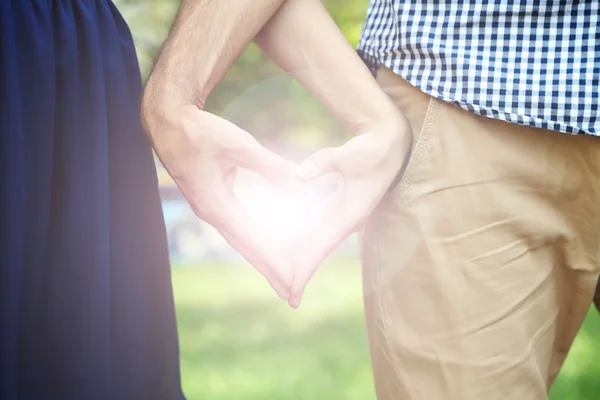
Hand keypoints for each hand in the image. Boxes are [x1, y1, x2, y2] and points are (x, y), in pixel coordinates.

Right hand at [141, 103, 295, 299]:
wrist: (169, 123)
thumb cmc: (201, 131)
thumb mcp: (237, 145)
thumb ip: (269, 166)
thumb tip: (298, 185)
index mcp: (216, 204)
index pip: (252, 240)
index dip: (273, 262)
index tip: (292, 281)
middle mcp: (212, 213)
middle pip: (246, 248)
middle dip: (270, 271)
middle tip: (292, 296)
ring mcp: (210, 210)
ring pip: (241, 241)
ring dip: (262, 260)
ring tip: (282, 279)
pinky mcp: (212, 202)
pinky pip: (236, 230)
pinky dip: (253, 243)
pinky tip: (264, 248)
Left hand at [288, 114, 411, 307]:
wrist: (390, 146)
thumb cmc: (371, 150)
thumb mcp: (348, 154)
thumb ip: (322, 163)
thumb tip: (295, 178)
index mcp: (350, 214)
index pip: (322, 246)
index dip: (306, 267)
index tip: (293, 287)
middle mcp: (347, 221)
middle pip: (320, 252)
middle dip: (304, 275)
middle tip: (288, 299)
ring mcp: (345, 218)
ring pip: (321, 246)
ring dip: (306, 265)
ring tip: (290, 285)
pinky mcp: (342, 212)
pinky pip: (322, 235)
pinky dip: (310, 249)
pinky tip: (300, 257)